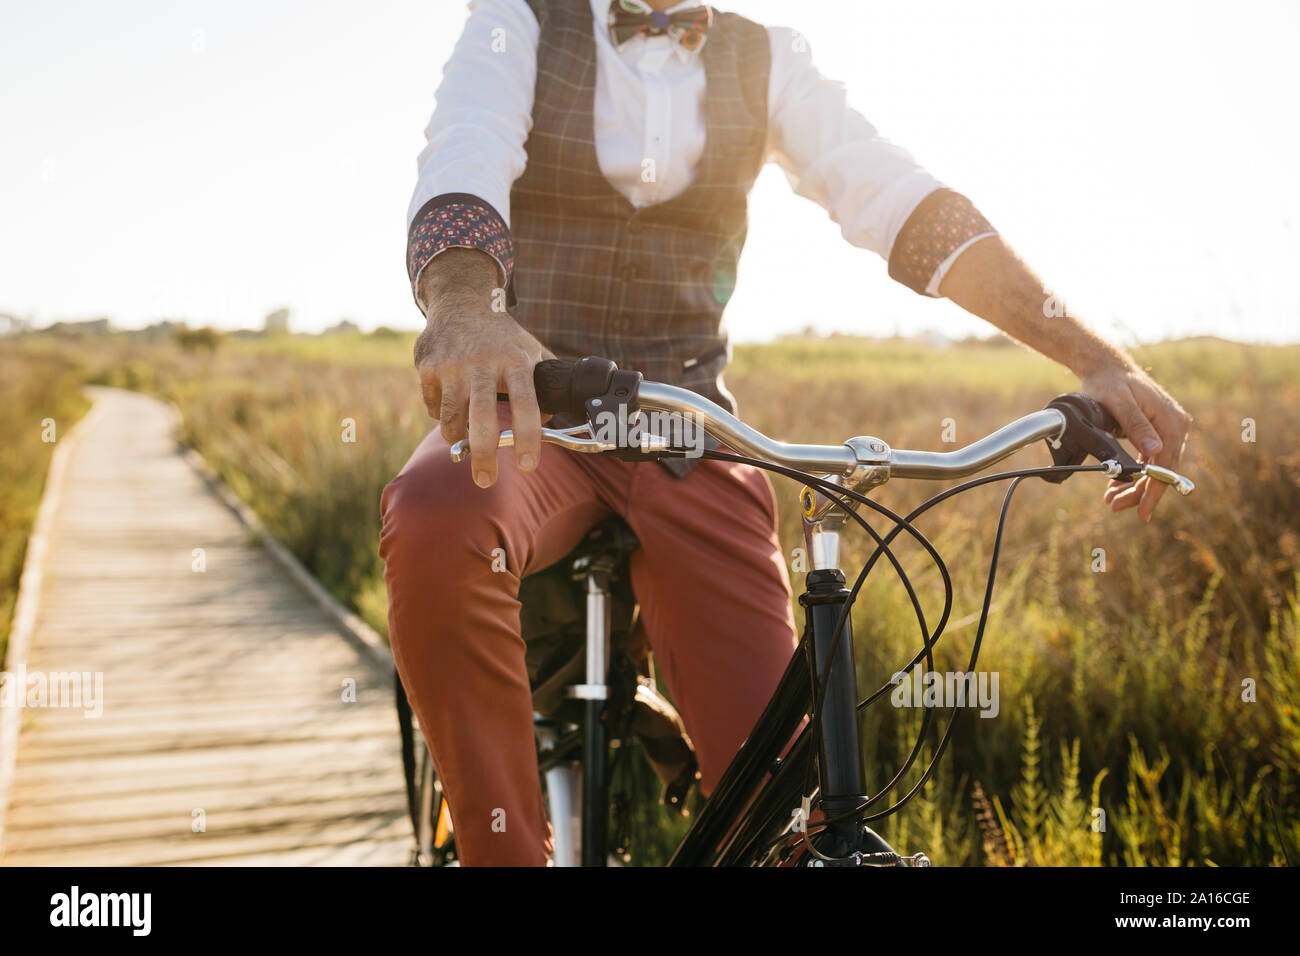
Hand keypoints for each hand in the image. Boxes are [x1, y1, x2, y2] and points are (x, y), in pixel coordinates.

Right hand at [414, 250, 552, 486]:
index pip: (526, 404)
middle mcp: (483, 363)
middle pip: (482, 419)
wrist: (462, 301)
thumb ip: (547, 383)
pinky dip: (441, 415)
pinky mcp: (428, 367)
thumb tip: (561, 421)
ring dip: (459, 437)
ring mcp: (452, 365)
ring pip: (451, 420)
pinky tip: (450, 400)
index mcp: (515, 361)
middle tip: (485, 481)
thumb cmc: (503, 337)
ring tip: (465, 439)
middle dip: (484, 456)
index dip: (528, 437)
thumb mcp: (531, 350)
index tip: (528, 465)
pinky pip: (433, 408)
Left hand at [1079, 360, 1191, 522]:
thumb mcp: (1119, 403)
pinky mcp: (1157, 431)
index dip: (1154, 491)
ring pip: (1154, 467)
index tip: (1143, 512)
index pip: (1166, 465)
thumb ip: (1136, 425)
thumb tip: (1154, 451)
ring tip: (1111, 500)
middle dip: (1139, 492)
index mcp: (1171, 421)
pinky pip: (1149, 459)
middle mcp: (1175, 426)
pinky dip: (1134, 473)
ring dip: (1134, 486)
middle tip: (1114, 506)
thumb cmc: (1110, 383)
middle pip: (1162, 470)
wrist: (1107, 368)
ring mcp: (1167, 429)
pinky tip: (1117, 486)